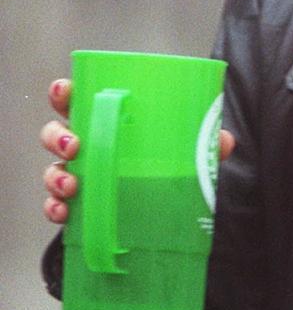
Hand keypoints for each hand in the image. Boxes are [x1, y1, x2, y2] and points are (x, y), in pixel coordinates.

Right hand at [40, 78, 235, 225]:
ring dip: (56, 176)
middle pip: (56, 134)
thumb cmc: (170, 171)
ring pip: (53, 170)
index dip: (63, 93)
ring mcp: (80, 178)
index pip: (76, 100)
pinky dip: (55, 208)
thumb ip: (207, 144)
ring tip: (73, 185)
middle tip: (75, 147)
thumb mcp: (191, 154)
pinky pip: (57, 206)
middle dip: (57, 138)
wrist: (172, 216)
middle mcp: (88, 148)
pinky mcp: (80, 208)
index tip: (65, 93)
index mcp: (107, 124)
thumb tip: (224, 140)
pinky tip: (65, 213)